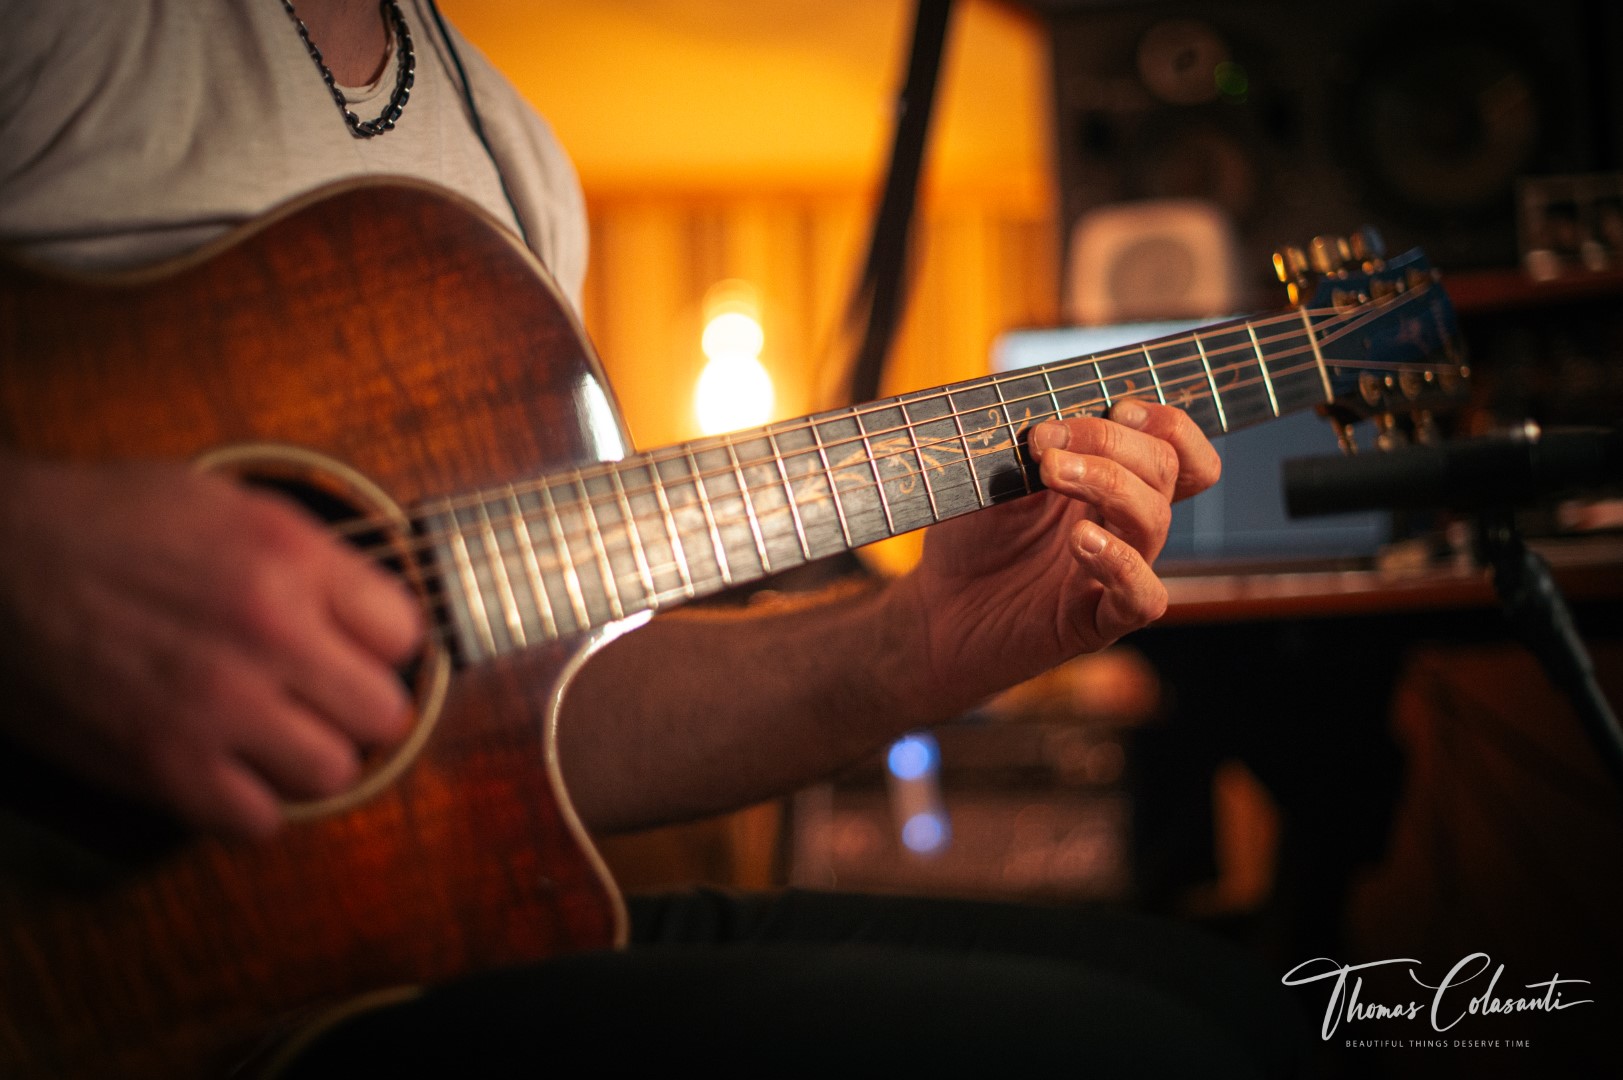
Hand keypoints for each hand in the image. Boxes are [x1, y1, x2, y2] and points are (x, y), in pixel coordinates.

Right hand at [0, 457, 423, 838]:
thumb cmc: (101, 519)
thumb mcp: (225, 503)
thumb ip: (308, 556)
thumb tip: (368, 607)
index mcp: (289, 557)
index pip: (406, 630)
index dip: (383, 643)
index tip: (359, 647)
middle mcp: (267, 632)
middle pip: (383, 710)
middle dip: (359, 706)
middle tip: (325, 698)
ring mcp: (218, 703)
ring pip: (333, 772)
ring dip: (312, 759)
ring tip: (279, 735)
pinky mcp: (163, 762)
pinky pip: (258, 821)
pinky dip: (252, 805)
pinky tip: (232, 771)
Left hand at [888, 400, 1219, 708]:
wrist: (937, 609)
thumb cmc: (970, 539)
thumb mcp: (995, 476)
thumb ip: (1034, 445)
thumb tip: (1052, 413)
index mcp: (1111, 485)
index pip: (1177, 449)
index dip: (1166, 423)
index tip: (1115, 406)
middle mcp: (1123, 527)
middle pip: (1165, 470)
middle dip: (1109, 441)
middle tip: (1043, 443)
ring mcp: (1116, 574)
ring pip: (1155, 520)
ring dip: (1108, 482)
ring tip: (1052, 474)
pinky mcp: (1098, 621)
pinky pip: (1144, 597)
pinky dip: (1122, 563)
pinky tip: (1081, 540)